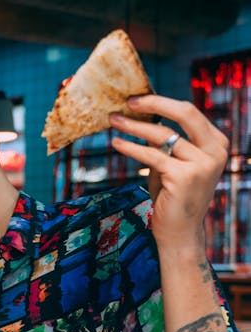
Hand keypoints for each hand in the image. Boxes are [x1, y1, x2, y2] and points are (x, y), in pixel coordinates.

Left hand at [110, 94, 228, 251]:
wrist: (179, 232)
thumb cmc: (173, 196)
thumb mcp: (174, 162)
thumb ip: (167, 142)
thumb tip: (143, 115)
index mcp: (217, 143)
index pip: (189, 112)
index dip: (161, 102)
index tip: (137, 100)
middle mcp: (215, 151)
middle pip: (184, 113)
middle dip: (153, 104)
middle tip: (128, 102)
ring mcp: (202, 164)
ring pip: (163, 135)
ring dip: (134, 126)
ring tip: (114, 121)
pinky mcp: (184, 176)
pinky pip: (152, 155)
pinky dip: (131, 147)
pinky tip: (116, 143)